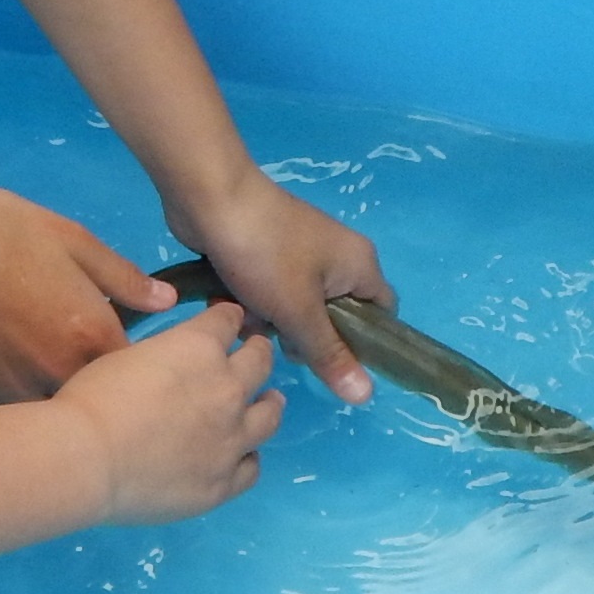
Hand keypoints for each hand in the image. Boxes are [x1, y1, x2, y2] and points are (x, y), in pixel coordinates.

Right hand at [0, 181, 172, 405]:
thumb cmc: (4, 232)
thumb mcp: (75, 240)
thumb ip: (124, 278)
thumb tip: (167, 302)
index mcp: (95, 339)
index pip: (137, 379)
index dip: (133, 374)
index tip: (119, 363)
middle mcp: (63, 378)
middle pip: (94, 408)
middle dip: (93, 399)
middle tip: (71, 372)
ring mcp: (17, 396)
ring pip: (47, 421)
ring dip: (50, 410)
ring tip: (35, 383)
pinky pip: (4, 420)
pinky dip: (8, 413)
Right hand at [47, 303, 282, 520]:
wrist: (86, 457)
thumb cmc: (92, 398)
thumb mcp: (128, 355)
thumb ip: (163, 355)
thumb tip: (172, 367)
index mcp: (200, 347)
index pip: (228, 321)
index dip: (227, 318)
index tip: (228, 320)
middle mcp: (227, 389)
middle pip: (261, 362)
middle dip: (258, 352)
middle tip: (255, 354)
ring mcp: (231, 439)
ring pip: (269, 416)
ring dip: (269, 404)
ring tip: (269, 402)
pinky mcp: (224, 482)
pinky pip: (251, 467)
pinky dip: (248, 457)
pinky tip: (242, 456)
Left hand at [172, 171, 390, 406]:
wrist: (211, 198)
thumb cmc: (265, 254)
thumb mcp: (299, 311)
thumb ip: (330, 354)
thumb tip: (366, 396)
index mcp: (360, 265)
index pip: (382, 316)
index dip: (365, 345)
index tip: (334, 364)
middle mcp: (338, 257)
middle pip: (335, 318)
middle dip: (305, 336)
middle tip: (283, 341)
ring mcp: (301, 252)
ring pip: (296, 309)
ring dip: (272, 321)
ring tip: (249, 318)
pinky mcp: (268, 251)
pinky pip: (270, 291)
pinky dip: (253, 301)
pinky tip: (229, 301)